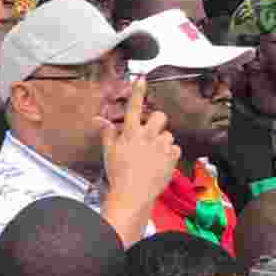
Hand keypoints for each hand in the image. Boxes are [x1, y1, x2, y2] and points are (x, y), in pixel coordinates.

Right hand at [101, 78, 179, 213]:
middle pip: (159, 116)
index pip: (134, 107)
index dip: (138, 91)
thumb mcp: (108, 152)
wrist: (133, 196)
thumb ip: (107, 133)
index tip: (142, 79)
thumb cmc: (119, 175)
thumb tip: (100, 121)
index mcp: (130, 133)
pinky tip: (160, 162)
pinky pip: (175, 148)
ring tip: (153, 155)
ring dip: (162, 141)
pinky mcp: (172, 157)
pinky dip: (170, 154)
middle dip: (156, 122)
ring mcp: (162, 146)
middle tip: (150, 134)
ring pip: (167, 134)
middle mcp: (148, 136)